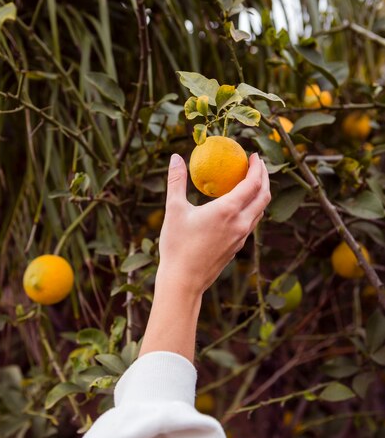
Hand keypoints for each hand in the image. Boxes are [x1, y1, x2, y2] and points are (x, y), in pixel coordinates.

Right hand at [157, 152, 270, 295]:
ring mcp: (241, 237)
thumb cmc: (177, 246)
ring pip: (260, 211)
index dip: (257, 167)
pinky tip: (238, 207)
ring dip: (260, 194)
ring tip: (251, 183)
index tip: (253, 156)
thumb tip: (175, 157)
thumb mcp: (174, 210)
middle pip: (264, 196)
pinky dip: (252, 209)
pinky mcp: (237, 247)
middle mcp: (240, 223)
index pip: (253, 184)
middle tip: (257, 165)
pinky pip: (251, 223)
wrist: (184, 281)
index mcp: (228, 211)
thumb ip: (176, 181)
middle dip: (264, 178)